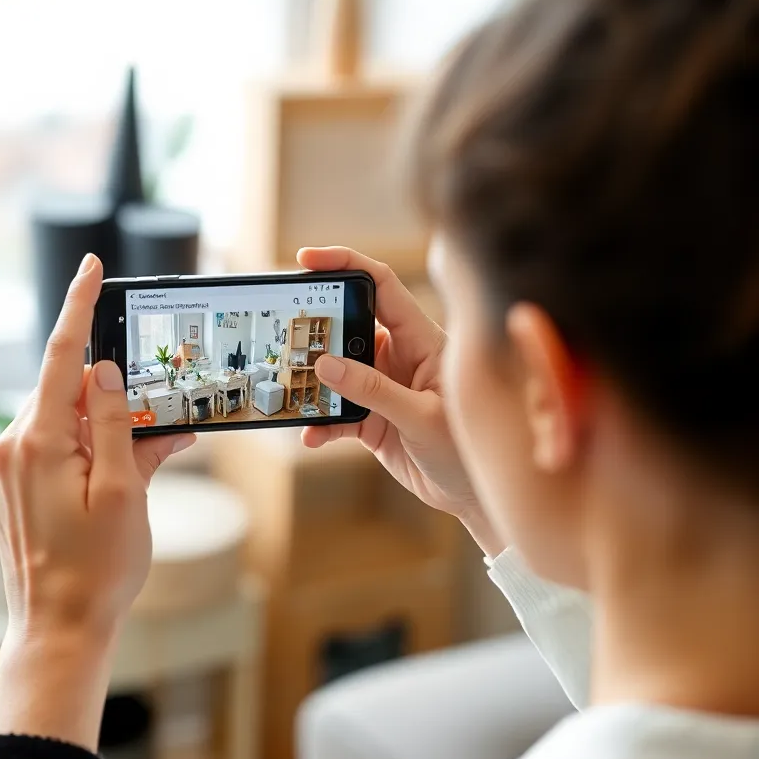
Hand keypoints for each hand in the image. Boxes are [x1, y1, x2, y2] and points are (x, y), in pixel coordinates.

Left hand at [0, 254, 193, 747]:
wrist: (58, 630)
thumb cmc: (97, 569)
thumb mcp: (123, 491)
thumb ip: (114, 423)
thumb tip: (106, 373)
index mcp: (39, 442)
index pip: (62, 355)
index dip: (80, 306)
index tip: (92, 268)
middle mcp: (11, 447)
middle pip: (65, 390)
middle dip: (110, 392)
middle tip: (153, 413)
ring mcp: (4, 469)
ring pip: (60, 420)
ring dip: (101, 426)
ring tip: (139, 462)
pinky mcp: (7, 488)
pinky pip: (50, 447)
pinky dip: (85, 448)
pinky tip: (112, 476)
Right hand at [298, 246, 503, 556]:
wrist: (472, 498)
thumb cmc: (467, 450)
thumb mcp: (422, 417)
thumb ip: (374, 390)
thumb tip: (326, 364)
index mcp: (421, 340)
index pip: (381, 285)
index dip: (345, 264)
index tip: (307, 260)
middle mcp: (398, 357)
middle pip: (347, 324)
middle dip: (314, 328)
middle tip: (286, 335)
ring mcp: (382, 387)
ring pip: (335, 371)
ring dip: (313, 382)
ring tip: (293, 391)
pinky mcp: (370, 419)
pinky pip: (334, 412)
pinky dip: (319, 422)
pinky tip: (311, 435)